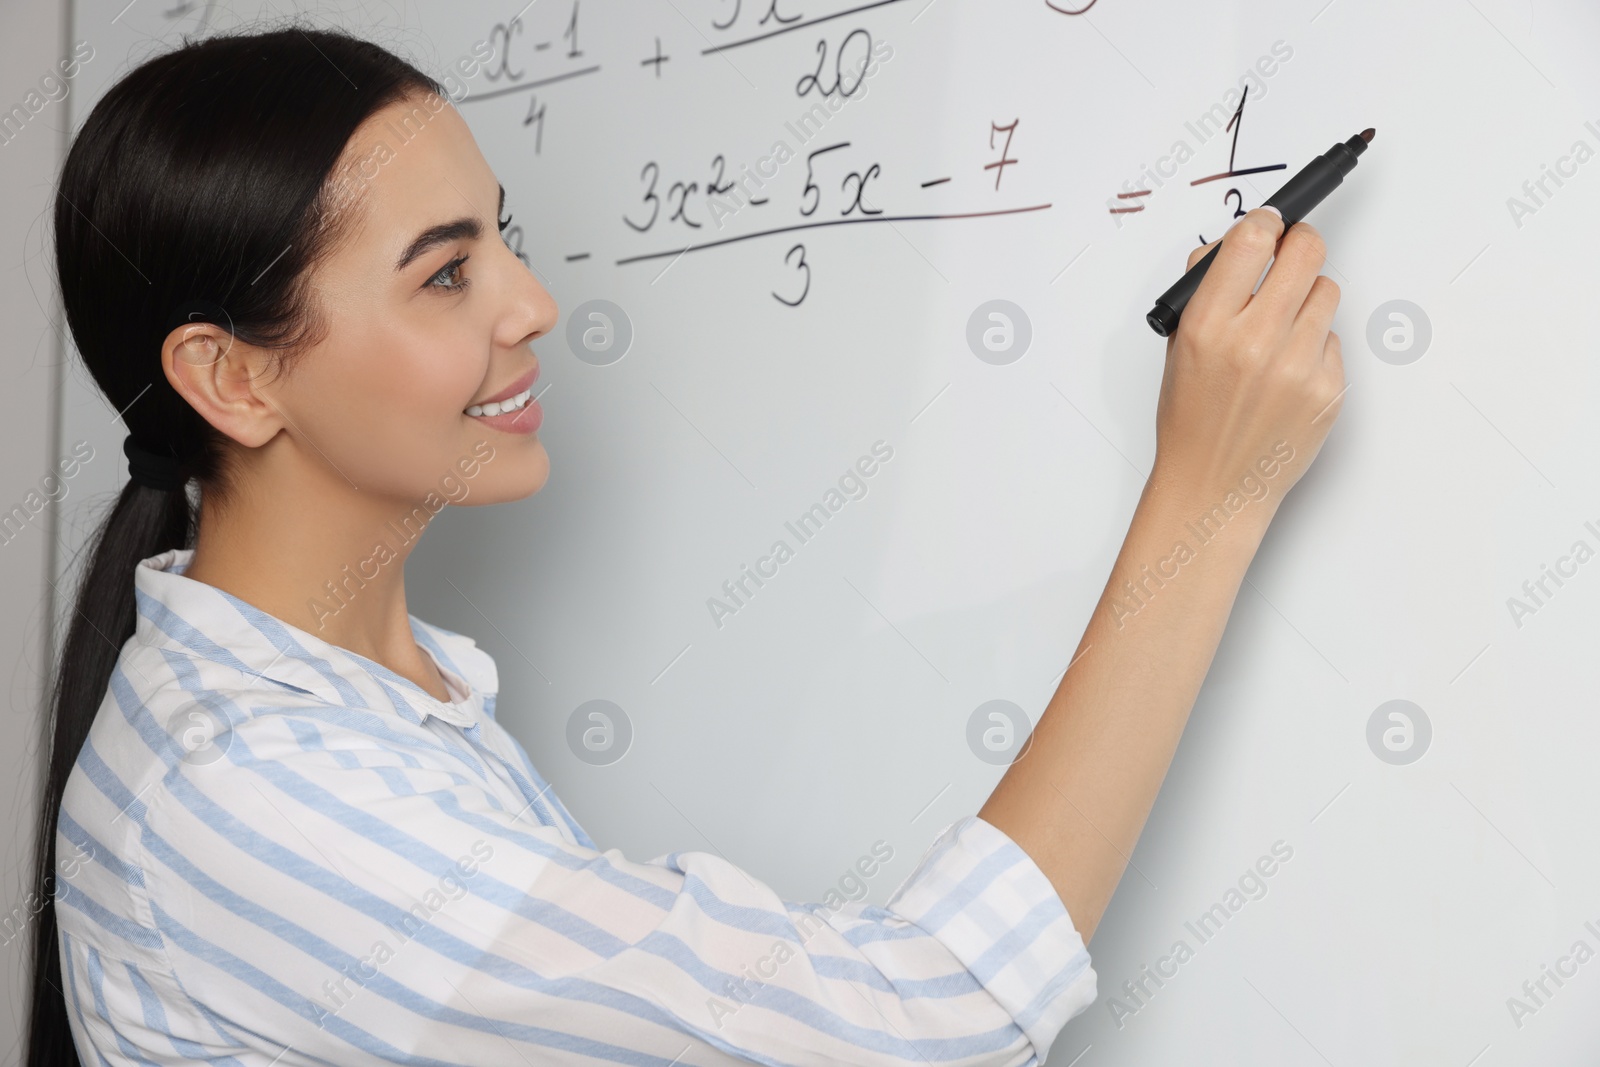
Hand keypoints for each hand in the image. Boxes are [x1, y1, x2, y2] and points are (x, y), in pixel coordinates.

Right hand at [1148, 207, 1345, 518]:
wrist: (1214, 485)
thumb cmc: (1192, 421)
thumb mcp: (1178, 348)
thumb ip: (1204, 291)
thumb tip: (1233, 245)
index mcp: (1208, 326)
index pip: (1252, 240)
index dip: (1267, 223)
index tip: (1271, 223)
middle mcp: (1255, 342)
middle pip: (1306, 251)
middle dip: (1300, 243)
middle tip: (1292, 252)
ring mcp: (1298, 366)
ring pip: (1327, 290)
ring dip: (1308, 296)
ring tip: (1283, 326)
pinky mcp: (1328, 388)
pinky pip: (1333, 338)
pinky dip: (1314, 344)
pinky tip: (1289, 370)